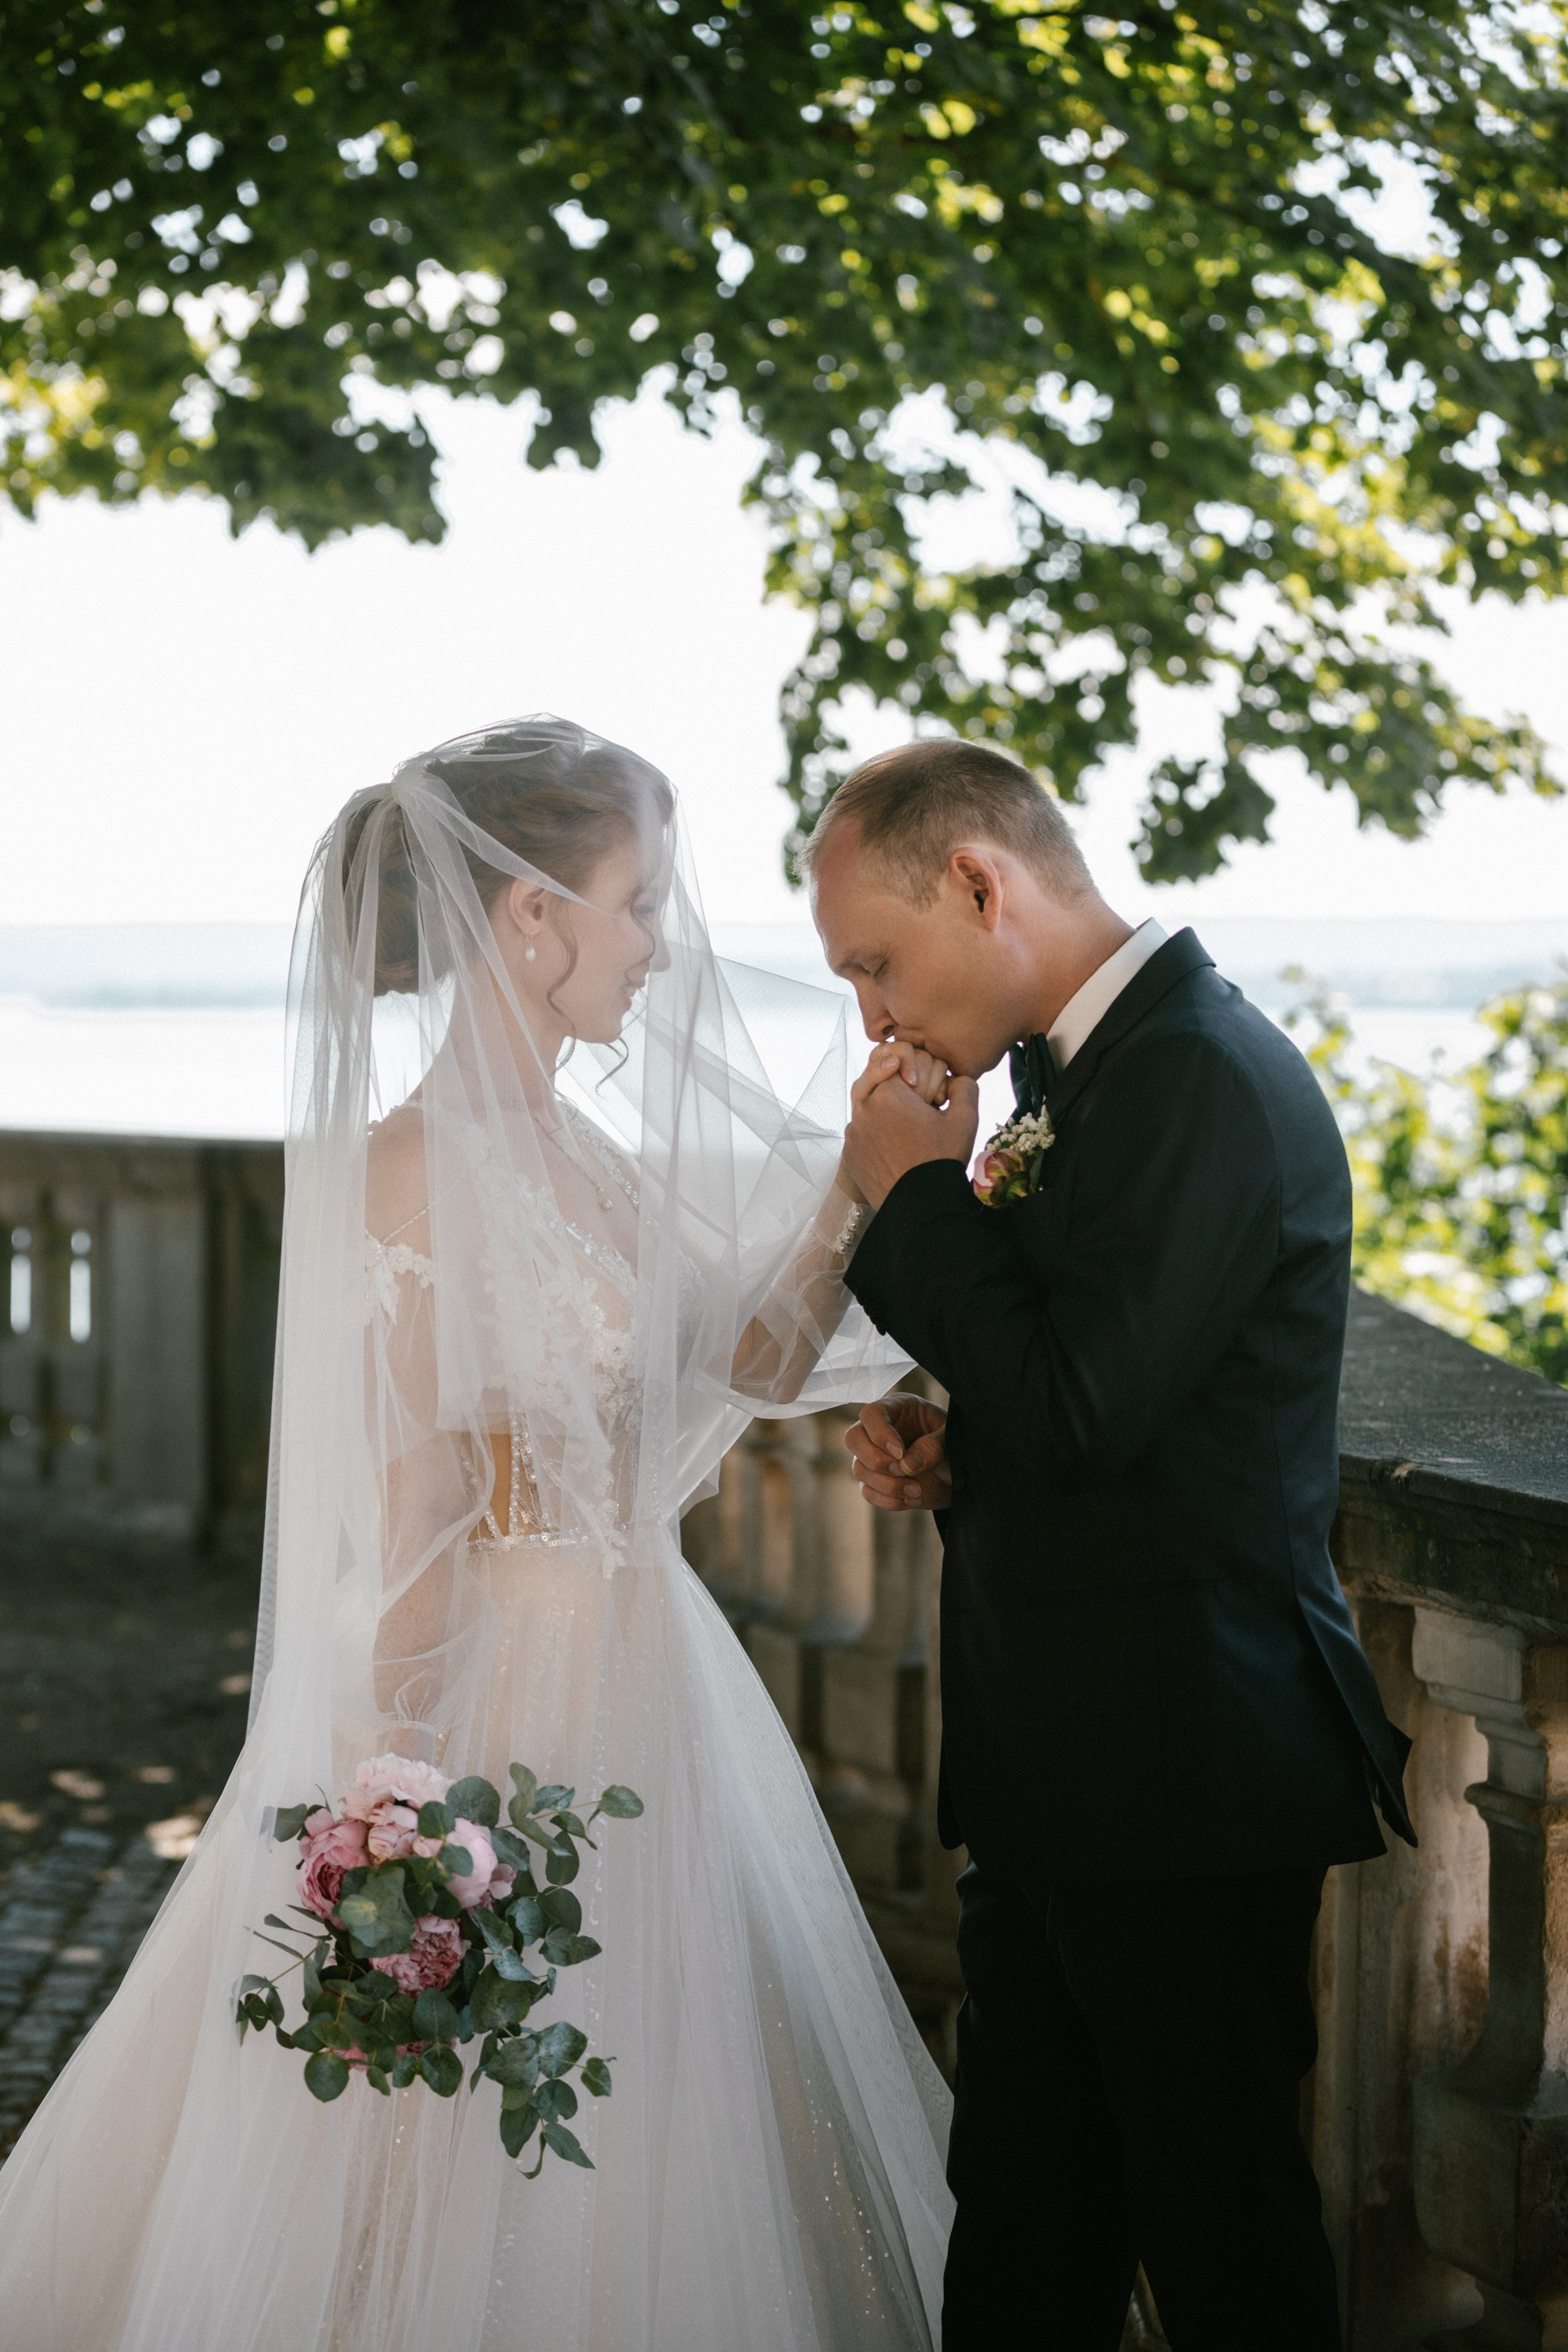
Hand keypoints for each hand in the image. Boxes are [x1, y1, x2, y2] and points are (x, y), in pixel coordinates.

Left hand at [844, 1047, 979, 1209]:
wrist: (920, 1205)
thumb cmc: (942, 1159)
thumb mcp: (965, 1119)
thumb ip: (965, 1087)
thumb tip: (958, 1079)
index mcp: (888, 1092)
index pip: (897, 1067)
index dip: (916, 1079)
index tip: (929, 1097)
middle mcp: (863, 1108)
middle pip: (877, 1083)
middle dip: (896, 1091)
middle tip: (916, 1108)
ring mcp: (853, 1133)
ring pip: (867, 1110)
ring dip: (884, 1113)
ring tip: (907, 1132)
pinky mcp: (850, 1154)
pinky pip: (861, 1135)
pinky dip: (875, 1136)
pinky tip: (895, 1150)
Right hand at [845, 1392, 949, 1510]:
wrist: (959, 1475)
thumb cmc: (956, 1446)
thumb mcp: (953, 1439)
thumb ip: (934, 1446)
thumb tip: (907, 1465)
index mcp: (898, 1409)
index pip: (871, 1414)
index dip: (880, 1434)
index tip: (901, 1453)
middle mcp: (879, 1430)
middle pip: (853, 1438)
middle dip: (876, 1460)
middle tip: (903, 1471)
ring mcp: (874, 1456)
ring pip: (859, 1469)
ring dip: (887, 1484)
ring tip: (917, 1489)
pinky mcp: (876, 1481)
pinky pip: (868, 1492)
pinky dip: (888, 1500)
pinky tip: (912, 1499)